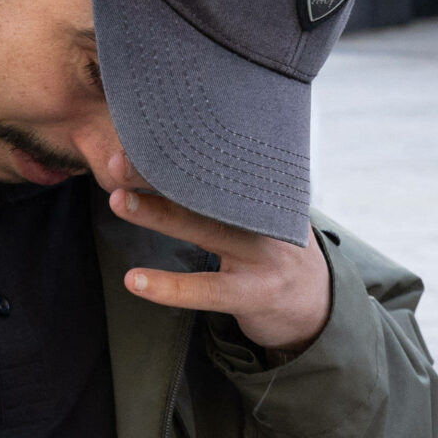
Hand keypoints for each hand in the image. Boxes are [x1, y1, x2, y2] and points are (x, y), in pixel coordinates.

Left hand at [104, 152, 330, 353]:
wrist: (320, 306)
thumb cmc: (273, 252)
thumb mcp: (259, 213)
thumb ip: (226, 190)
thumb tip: (172, 155)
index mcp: (262, 188)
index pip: (216, 160)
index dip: (175, 147)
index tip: (139, 131)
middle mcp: (267, 212)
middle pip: (208, 185)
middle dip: (159, 170)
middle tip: (117, 159)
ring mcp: (264, 253)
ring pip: (205, 228)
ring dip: (159, 213)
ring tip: (118, 200)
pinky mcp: (256, 292)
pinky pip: (207, 289)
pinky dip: (170, 286)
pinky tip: (135, 281)